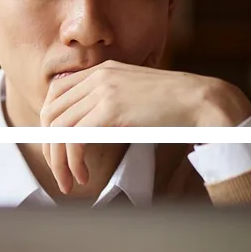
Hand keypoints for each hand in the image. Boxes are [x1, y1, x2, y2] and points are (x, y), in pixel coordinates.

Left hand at [38, 60, 250, 193]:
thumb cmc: (173, 104)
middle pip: (51, 113)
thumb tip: (88, 128)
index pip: (56, 94)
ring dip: (60, 161)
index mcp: (101, 70)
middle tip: (60, 173)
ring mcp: (102, 90)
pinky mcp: (110, 109)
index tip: (56, 148)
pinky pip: (74, 137)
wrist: (201, 100)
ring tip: (70, 181)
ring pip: (58, 128)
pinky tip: (83, 175)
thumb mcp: (133, 95)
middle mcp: (97, 76)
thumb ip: (109, 103)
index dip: (49, 124)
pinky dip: (73, 161)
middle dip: (50, 148)